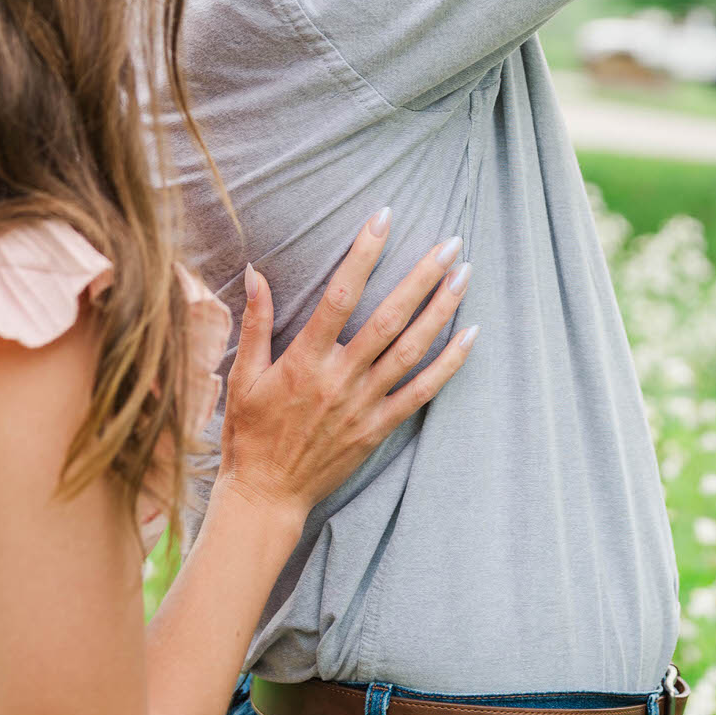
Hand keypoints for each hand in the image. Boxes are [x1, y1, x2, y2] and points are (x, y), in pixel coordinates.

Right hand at [214, 212, 475, 519]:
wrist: (266, 497)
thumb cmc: (250, 433)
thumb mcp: (243, 376)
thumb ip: (255, 322)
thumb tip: (256, 271)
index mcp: (304, 360)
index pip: (340, 295)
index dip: (364, 253)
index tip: (384, 217)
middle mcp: (339, 378)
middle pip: (389, 318)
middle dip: (423, 277)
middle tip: (450, 242)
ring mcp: (363, 405)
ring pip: (412, 351)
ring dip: (442, 310)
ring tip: (465, 274)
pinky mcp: (378, 428)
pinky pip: (421, 392)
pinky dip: (449, 364)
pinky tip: (471, 336)